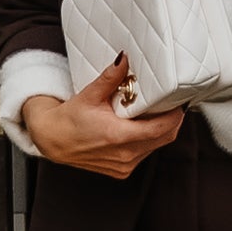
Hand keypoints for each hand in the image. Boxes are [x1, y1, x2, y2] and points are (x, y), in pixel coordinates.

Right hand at [19, 56, 183, 174]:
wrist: (53, 141)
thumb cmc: (69, 120)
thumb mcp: (90, 94)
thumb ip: (111, 77)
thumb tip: (124, 59)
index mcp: (118, 137)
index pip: (161, 129)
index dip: (175, 115)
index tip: (178, 102)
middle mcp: (124, 155)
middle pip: (164, 138)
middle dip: (170, 121)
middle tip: (170, 104)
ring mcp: (123, 166)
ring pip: (154, 147)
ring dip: (158, 131)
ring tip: (152, 113)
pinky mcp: (121, 171)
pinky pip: (143, 154)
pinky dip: (146, 141)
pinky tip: (138, 128)